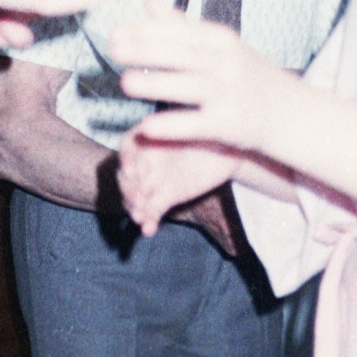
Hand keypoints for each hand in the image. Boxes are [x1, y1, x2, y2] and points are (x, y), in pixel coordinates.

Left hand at [108, 3, 287, 154]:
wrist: (288, 112)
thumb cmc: (243, 73)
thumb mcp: (218, 45)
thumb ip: (180, 25)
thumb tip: (147, 0)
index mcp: (221, 40)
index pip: (182, 31)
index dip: (149, 30)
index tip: (116, 30)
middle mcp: (228, 64)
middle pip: (184, 55)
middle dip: (148, 51)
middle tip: (113, 50)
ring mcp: (230, 94)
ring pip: (191, 87)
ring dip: (158, 84)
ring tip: (124, 83)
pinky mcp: (230, 125)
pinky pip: (198, 125)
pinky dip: (173, 126)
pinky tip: (147, 127)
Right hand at [117, 128, 240, 236]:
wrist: (231, 150)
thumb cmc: (216, 130)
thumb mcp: (201, 127)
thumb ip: (180, 129)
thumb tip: (162, 131)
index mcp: (154, 134)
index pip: (128, 145)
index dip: (125, 158)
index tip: (131, 171)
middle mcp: (150, 157)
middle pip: (127, 174)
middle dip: (128, 188)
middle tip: (136, 199)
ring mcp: (158, 178)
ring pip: (137, 195)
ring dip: (135, 207)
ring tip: (140, 217)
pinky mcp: (169, 196)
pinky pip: (153, 210)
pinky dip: (148, 221)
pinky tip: (148, 229)